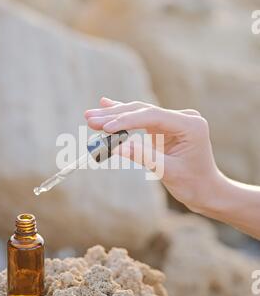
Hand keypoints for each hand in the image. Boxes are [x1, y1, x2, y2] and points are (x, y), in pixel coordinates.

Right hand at [85, 97, 221, 212]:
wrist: (205, 190)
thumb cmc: (192, 184)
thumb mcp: (168, 172)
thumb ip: (144, 156)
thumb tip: (117, 148)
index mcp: (190, 124)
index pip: (153, 116)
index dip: (127, 120)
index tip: (106, 127)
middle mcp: (183, 117)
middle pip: (143, 111)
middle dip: (115, 116)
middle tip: (90, 118)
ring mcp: (174, 121)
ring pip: (139, 114)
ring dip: (115, 116)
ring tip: (90, 116)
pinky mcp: (165, 127)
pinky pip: (141, 120)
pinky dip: (124, 118)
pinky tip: (106, 105)